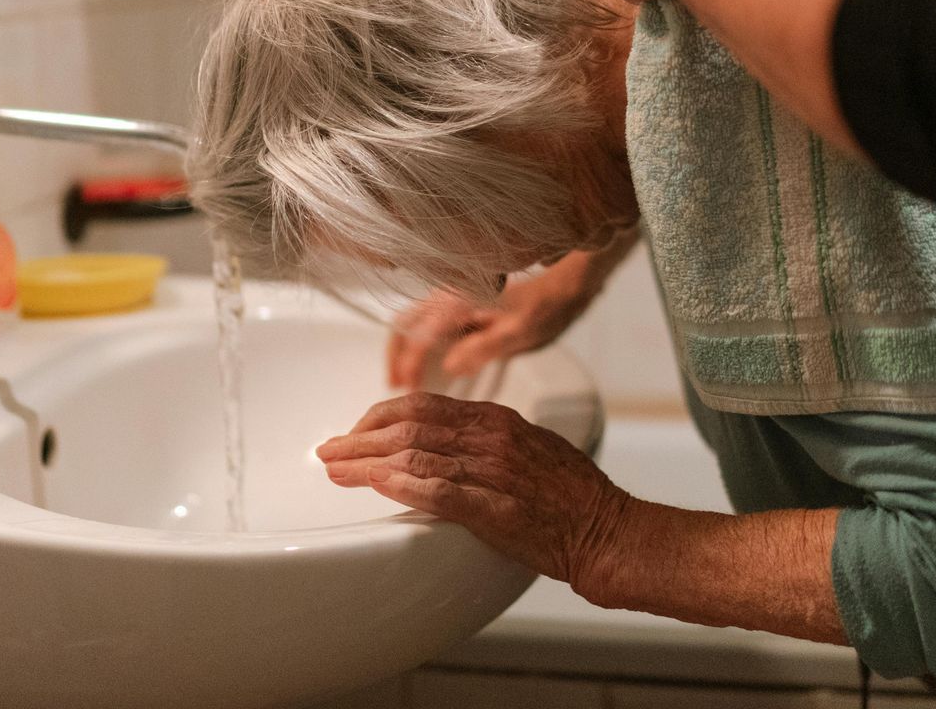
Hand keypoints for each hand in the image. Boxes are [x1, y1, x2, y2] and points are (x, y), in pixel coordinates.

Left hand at [318, 392, 633, 586]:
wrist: (607, 530)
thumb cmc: (572, 495)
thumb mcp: (529, 448)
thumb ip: (485, 440)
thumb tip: (441, 442)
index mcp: (496, 420)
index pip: (423, 405)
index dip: (379, 416)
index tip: (355, 432)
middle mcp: (490, 438)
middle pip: (409, 426)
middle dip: (361, 438)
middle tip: (328, 451)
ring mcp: (493, 472)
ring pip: (416, 454)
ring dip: (367, 462)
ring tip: (336, 471)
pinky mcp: (496, 509)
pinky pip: (440, 491)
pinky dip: (402, 484)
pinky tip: (374, 484)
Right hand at [387, 253, 609, 389]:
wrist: (565, 279)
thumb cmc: (547, 305)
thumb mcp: (520, 332)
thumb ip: (483, 348)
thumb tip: (451, 366)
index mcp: (460, 301)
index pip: (422, 336)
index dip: (411, 365)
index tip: (407, 390)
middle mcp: (450, 293)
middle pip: (406, 322)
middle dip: (396, 355)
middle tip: (394, 386)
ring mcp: (454, 294)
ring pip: (414, 318)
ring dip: (404, 347)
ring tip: (403, 377)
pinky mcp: (462, 299)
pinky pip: (428, 318)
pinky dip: (419, 338)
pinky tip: (428, 359)